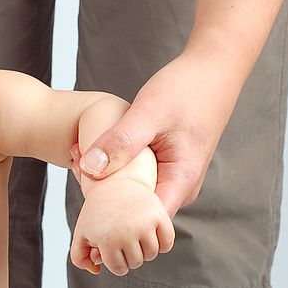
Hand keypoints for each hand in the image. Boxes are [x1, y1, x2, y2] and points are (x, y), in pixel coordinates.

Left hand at [70, 178, 174, 275]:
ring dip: (145, 249)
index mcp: (107, 237)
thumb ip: (79, 255)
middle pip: (136, 262)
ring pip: (152, 253)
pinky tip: (151, 233)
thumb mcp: (81, 230)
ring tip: (136, 237)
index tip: (113, 251)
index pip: (118, 267)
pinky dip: (162, 242)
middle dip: (130, 256)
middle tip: (125, 242)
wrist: (114, 179)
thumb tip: (95, 270)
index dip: (116, 263)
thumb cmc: (97, 209)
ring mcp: (145, 223)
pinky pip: (167, 242)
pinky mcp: (159, 215)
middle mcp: (127, 231)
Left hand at [77, 50, 239, 215]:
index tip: (83, 187)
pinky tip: (93, 148)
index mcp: (181, 181)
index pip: (141, 220)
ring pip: (132, 192)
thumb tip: (89, 170)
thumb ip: (121, 142)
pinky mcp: (164, 165)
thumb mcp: (149, 113)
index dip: (110, 213)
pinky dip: (114, 166)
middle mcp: (179, 186)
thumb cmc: (187, 88)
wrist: (213, 68)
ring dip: (104, 178)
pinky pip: (135, 176)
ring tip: (79, 152)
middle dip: (101, 194)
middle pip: (133, 209)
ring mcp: (173, 176)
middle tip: (74, 161)